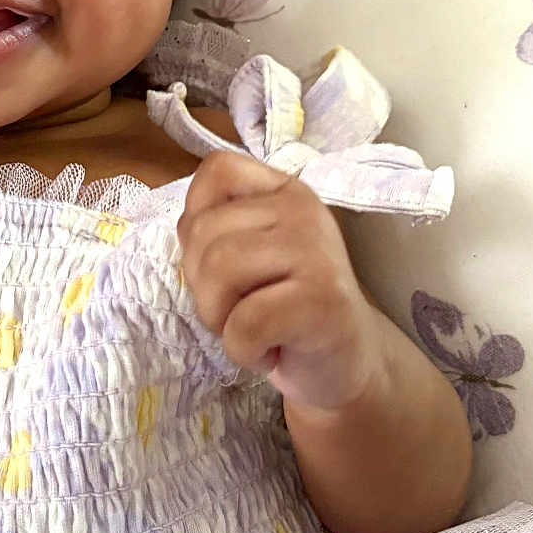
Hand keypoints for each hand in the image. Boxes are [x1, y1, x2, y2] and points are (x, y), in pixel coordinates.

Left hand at [177, 151, 389, 412]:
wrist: (346, 363)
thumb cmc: (286, 308)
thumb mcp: (252, 254)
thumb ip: (218, 227)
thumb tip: (186, 228)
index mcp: (284, 192)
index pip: (218, 169)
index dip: (196, 218)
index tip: (219, 261)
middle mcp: (303, 210)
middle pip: (203, 231)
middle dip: (201, 285)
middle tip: (237, 310)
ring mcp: (317, 252)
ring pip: (217, 271)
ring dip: (218, 318)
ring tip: (251, 330)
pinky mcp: (322, 301)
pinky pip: (245, 324)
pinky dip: (243, 351)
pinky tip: (270, 352)